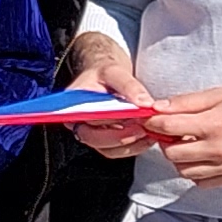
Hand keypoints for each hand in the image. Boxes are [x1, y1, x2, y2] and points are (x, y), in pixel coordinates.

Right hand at [65, 33, 156, 149]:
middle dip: (120, 136)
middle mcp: (78, 121)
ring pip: (107, 149)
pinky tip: (147, 135)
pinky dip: (134, 146)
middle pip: (93, 139)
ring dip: (130, 143)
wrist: (107, 75)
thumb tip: (144, 103)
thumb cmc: (105, 72)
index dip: (107, 122)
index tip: (129, 118)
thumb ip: (129, 85)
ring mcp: (91, 132)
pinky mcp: (105, 140)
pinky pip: (117, 150)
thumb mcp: (116, 71)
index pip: (86, 119)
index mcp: (74, 104)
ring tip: (147, 129)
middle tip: (141, 127)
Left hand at [135, 84, 221, 189]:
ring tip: (188, 144)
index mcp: (214, 124)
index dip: (154, 122)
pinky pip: (203, 182)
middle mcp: (219, 150)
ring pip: (185, 171)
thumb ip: (188, 102)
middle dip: (165, 141)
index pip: (169, 127)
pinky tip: (202, 158)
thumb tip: (160, 107)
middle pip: (172, 154)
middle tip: (171, 131)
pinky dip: (196, 172)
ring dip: (180, 158)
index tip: (151, 118)